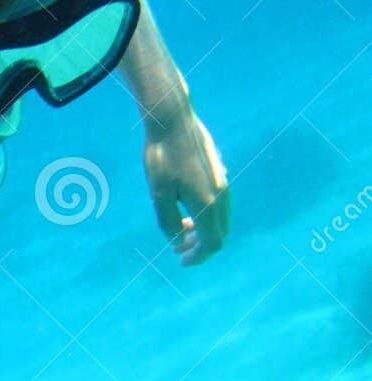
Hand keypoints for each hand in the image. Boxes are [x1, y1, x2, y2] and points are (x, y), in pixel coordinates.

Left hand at [143, 109, 229, 266]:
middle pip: (219, 233)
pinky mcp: (218, 171)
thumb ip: (169, 222)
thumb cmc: (162, 157)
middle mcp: (220, 194)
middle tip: (176, 247)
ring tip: (178, 226)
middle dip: (199, 244)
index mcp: (207, 204)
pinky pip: (217, 202)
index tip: (181, 261)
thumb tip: (179, 242)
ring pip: (219, 217)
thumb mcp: (158, 194)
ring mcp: (222, 181)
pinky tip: (185, 205)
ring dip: (202, 228)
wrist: (172, 119)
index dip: (198, 257)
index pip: (212, 243)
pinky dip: (204, 214)